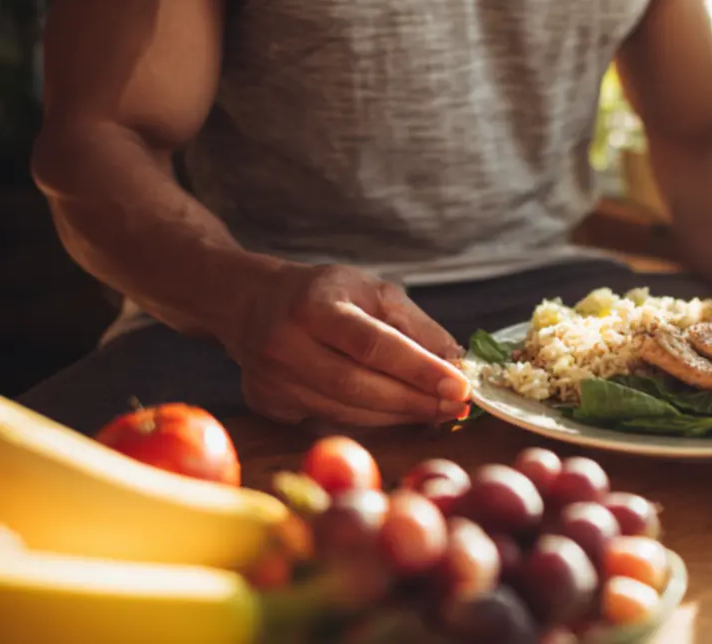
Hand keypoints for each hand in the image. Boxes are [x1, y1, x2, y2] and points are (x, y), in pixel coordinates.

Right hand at [226, 263, 471, 426]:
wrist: (252, 303)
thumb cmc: (323, 295)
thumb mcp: (372, 291)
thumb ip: (415, 325)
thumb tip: (456, 361)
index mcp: (314, 305)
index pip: (373, 344)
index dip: (419, 369)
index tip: (459, 385)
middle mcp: (286, 344)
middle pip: (360, 386)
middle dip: (416, 401)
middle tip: (456, 406)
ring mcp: (272, 379)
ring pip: (348, 411)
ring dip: (399, 416)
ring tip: (437, 411)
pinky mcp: (267, 404)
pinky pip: (331, 420)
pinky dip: (371, 421)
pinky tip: (398, 413)